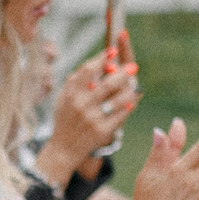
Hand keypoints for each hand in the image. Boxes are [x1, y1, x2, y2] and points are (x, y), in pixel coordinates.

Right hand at [37, 54, 138, 182]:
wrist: (64, 148)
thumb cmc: (67, 117)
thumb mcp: (64, 97)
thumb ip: (77, 79)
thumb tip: (101, 62)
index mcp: (71, 92)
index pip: (88, 70)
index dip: (102, 59)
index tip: (113, 51)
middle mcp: (81, 104)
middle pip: (107, 83)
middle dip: (123, 73)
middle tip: (133, 67)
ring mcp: (92, 118)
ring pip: (118, 99)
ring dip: (129, 90)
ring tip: (134, 86)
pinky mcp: (102, 131)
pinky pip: (120, 115)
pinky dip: (127, 106)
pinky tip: (131, 102)